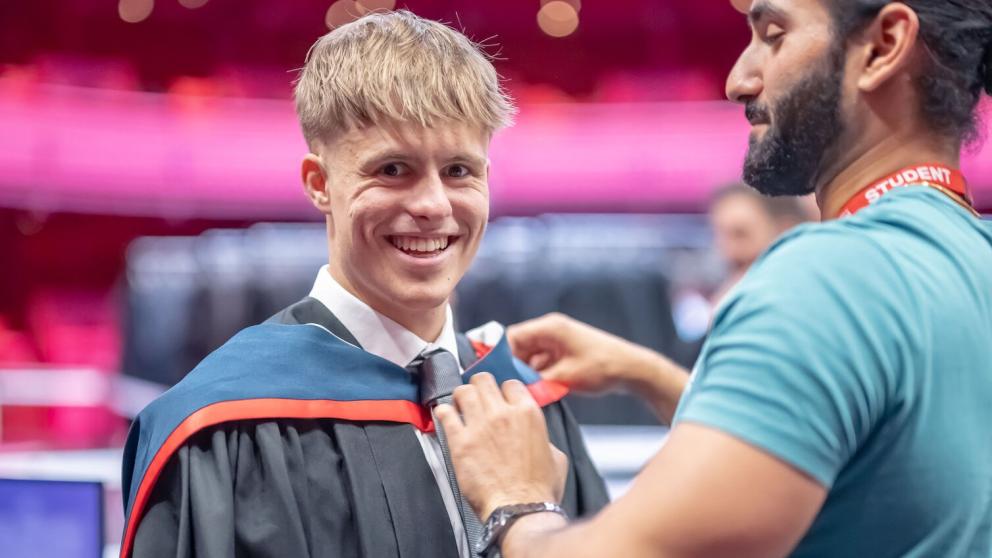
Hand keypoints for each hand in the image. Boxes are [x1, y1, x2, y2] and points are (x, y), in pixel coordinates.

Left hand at [435, 373, 567, 520]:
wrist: (519, 510)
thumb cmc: (538, 490)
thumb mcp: (556, 456)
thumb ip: (543, 437)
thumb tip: (535, 435)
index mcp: (527, 413)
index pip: (510, 384)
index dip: (504, 390)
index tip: (500, 397)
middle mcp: (502, 413)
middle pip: (484, 380)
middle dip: (480, 386)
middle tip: (477, 395)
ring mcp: (479, 425)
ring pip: (463, 391)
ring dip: (461, 396)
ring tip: (460, 404)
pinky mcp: (460, 442)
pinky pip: (445, 414)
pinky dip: (444, 412)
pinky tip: (446, 417)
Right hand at [507, 313, 651, 393]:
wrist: (633, 370)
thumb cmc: (602, 367)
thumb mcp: (565, 378)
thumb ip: (536, 382)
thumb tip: (515, 390)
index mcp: (550, 328)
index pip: (512, 336)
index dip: (501, 355)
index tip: (496, 374)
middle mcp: (552, 330)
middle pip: (520, 346)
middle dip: (514, 367)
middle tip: (509, 387)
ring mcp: (559, 341)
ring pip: (530, 356)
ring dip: (527, 373)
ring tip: (525, 391)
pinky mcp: (565, 352)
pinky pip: (543, 362)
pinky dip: (539, 375)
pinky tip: (540, 390)